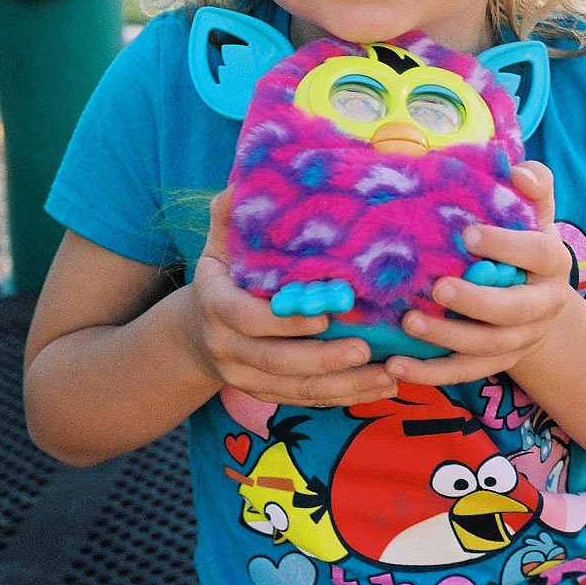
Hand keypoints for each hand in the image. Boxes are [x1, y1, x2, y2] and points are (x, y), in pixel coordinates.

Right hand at [178, 186, 397, 406]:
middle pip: (276, 361)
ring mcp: (245, 377)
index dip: (286, 321)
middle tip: (367, 350)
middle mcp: (227, 347)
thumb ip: (231, 216)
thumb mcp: (219, 244)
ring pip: (296, 389)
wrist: (196, 334)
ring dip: (344, 385)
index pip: (248, 319)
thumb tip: (242, 183)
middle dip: (324, 359)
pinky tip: (382, 388)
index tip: (326, 315)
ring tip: (389, 375)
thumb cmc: (223, 277)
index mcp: (216, 305)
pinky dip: (345, 398)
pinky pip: (307, 401)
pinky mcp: (266, 394)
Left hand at [387, 160, 570, 387]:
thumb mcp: (534, 211)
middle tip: (438, 288)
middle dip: (476, 302)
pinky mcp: (496, 363)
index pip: (538, 253)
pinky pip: (463, 373)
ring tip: (408, 322)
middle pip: (514, 311)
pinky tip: (396, 366)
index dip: (507, 246)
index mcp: (553, 262)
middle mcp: (543, 306)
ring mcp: (521, 339)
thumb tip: (517, 173)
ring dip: (447, 337)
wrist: (537, 301)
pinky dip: (430, 373)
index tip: (468, 235)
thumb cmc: (523, 243)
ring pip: (487, 346)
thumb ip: (532, 185)